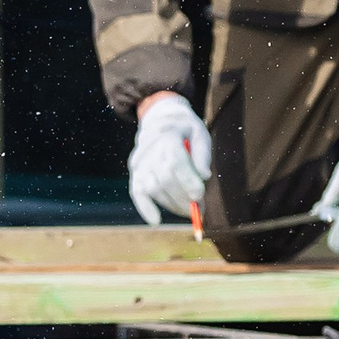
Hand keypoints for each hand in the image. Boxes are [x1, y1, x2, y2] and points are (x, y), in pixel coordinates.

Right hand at [127, 93, 211, 226]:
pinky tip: (156, 220)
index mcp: (167, 135)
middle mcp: (149, 149)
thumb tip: (204, 177)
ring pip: (153, 189)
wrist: (159, 117)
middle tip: (200, 210)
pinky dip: (145, 208)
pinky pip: (137, 192)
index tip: (199, 195)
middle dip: (183, 198)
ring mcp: (139, 161)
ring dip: (172, 204)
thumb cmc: (184, 128)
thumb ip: (202, 154)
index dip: (187, 181)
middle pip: (164, 179)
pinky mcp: (135, 171)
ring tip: (189, 212)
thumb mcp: (200, 133)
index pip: (175, 162)